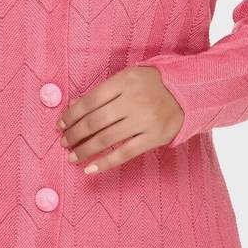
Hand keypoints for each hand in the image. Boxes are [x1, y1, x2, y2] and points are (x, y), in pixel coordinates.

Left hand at [56, 66, 184, 173]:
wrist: (187, 93)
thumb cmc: (150, 85)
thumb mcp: (127, 78)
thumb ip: (103, 91)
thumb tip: (74, 106)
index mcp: (124, 81)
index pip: (90, 101)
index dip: (71, 115)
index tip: (60, 125)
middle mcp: (133, 100)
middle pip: (95, 121)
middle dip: (75, 134)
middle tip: (64, 142)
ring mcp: (145, 120)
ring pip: (107, 139)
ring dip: (85, 150)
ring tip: (72, 156)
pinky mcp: (154, 138)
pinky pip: (125, 153)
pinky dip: (105, 163)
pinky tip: (90, 169)